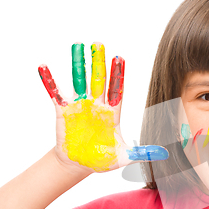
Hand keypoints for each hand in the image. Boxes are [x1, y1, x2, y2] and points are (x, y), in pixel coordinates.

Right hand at [38, 42, 167, 172]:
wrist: (79, 165)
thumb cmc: (102, 159)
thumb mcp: (124, 157)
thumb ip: (142, 153)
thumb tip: (164, 153)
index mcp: (112, 112)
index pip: (116, 89)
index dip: (117, 75)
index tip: (120, 58)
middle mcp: (96, 105)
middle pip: (98, 80)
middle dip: (99, 63)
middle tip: (99, 44)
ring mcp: (79, 106)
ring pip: (79, 81)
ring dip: (78, 64)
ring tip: (78, 46)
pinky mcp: (63, 111)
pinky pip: (55, 93)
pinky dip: (49, 81)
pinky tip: (44, 66)